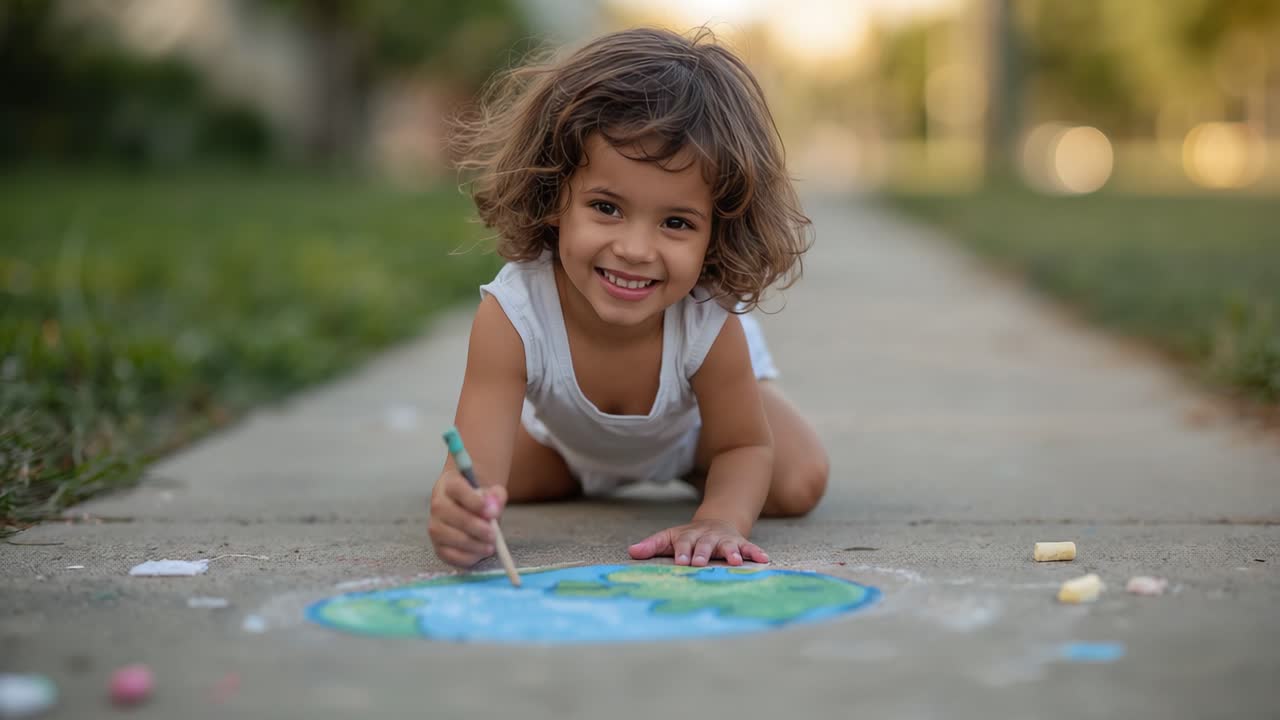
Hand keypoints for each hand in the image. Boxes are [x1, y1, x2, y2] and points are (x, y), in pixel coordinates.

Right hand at [428, 470, 506, 567]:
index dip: (474, 502)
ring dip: (472, 544)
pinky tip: (480, 553)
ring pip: (449, 536)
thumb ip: (496, 497)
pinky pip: (448, 554)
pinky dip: (466, 557)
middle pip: (451, 514)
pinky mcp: (438, 545)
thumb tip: (493, 508)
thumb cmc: (481, 500)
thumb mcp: (493, 492)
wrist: (469, 510)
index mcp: (450, 484)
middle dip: (475, 527)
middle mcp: (438, 504)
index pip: (457, 489)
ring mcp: (435, 525)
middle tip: (493, 534)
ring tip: (490, 546)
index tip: (492, 512)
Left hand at [628, 519, 768, 566]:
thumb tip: (631, 552)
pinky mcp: (740, 544)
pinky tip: (764, 560)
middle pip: (704, 544)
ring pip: (728, 545)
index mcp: (689, 536)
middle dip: (703, 553)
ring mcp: (725, 540)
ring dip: (732, 552)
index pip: (683, 543)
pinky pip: (750, 548)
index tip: (680, 562)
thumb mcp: (669, 538)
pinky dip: (756, 553)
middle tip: (700, 563)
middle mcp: (707, 537)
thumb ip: (652, 545)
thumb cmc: (688, 537)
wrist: (716, 522)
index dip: (682, 551)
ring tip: (736, 562)